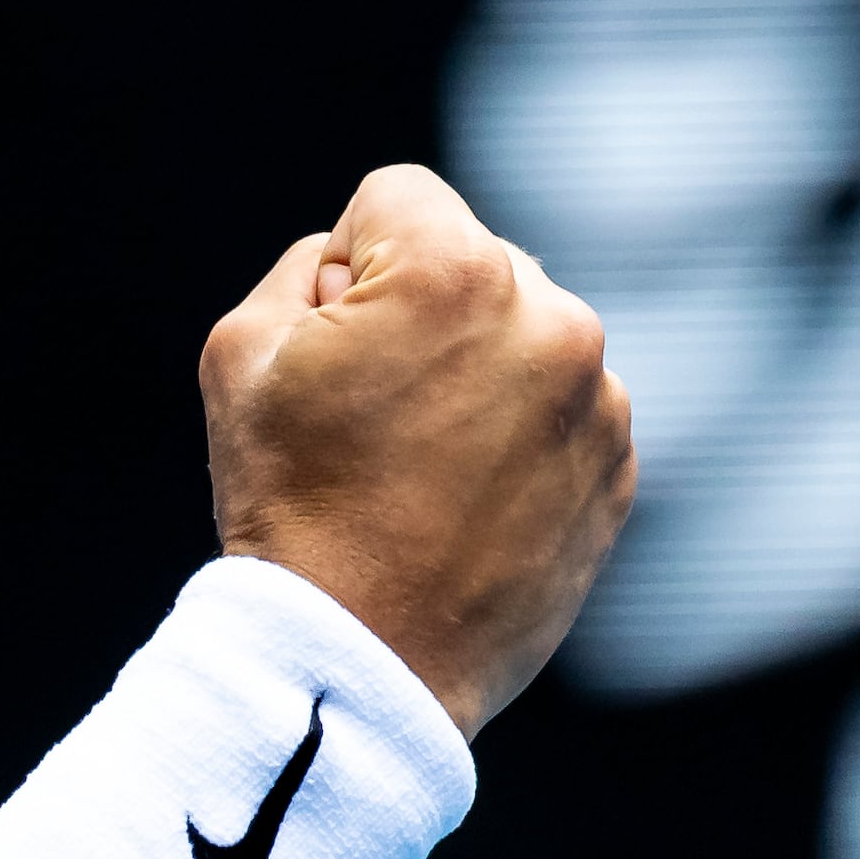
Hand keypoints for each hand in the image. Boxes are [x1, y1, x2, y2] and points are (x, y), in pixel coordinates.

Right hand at [196, 163, 633, 733]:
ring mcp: (598, 401)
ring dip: (475, 372)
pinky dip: (515, 436)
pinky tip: (461, 501)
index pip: (398, 198)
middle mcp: (553, 321)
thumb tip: (358, 266)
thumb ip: (303, 267)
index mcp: (458, 273)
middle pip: (471, 260)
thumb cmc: (288, 502)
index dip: (343, 262)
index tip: (332, 345)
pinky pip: (559, 408)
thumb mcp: (241, 348)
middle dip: (421, 309)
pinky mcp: (618, 469)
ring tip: (415, 467)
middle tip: (370, 413)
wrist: (362, 660)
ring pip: (521, 335)